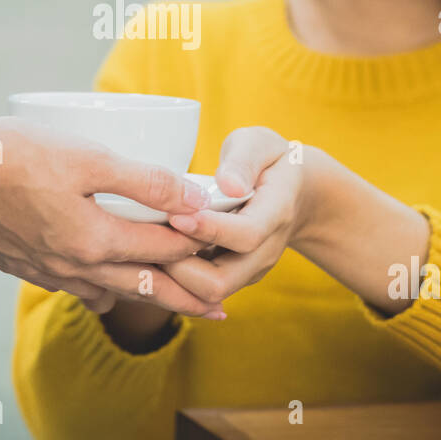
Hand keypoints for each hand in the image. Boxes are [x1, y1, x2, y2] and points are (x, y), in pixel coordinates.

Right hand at [0, 109, 223, 316]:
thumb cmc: (12, 155)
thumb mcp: (88, 157)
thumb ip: (143, 181)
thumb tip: (193, 199)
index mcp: (92, 241)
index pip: (160, 251)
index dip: (197, 248)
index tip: (225, 252)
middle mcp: (70, 267)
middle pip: (141, 286)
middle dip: (185, 297)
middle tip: (219, 310)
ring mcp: (41, 270)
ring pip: (104, 291)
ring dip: (142, 296)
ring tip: (166, 303)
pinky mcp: (15, 264)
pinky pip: (68, 286)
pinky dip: (94, 290)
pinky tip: (94, 291)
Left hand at [161, 127, 311, 304]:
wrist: (296, 194)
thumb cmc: (270, 162)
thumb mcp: (261, 145)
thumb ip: (244, 160)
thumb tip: (228, 184)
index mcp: (276, 213)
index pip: (246, 235)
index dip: (209, 230)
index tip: (176, 214)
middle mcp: (264, 251)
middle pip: (219, 282)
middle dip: (178, 266)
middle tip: (148, 237)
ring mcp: (248, 269)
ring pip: (205, 294)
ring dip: (172, 276)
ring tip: (144, 246)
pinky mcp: (232, 276)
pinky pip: (199, 291)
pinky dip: (174, 279)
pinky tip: (150, 254)